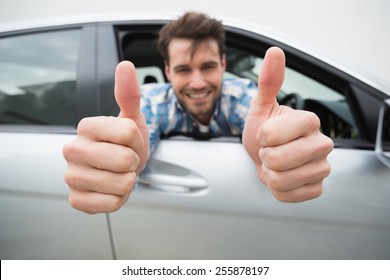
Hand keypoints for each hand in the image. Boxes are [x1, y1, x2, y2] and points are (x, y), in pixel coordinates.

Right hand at [63, 61, 148, 213]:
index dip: (138, 140)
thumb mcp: (132, 118)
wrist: (120, 170)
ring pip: (121, 184)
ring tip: (118, 174)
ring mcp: (72, 176)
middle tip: (125, 161)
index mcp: (86, 126)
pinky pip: (111, 204)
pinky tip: (111, 190)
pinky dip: (119, 199)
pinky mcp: (76, 199)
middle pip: (125, 159)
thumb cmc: (126, 144)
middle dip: (134, 162)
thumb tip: (125, 66)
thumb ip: (129, 94)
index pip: (128, 132)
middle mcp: (72, 149)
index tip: (130, 142)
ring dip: (128, 182)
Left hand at [242, 47, 333, 201]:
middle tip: (270, 152)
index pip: (270, 135)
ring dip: (270, 174)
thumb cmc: (263, 132)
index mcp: (309, 120)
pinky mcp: (318, 188)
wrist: (266, 157)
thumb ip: (268, 82)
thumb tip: (275, 51)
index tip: (266, 134)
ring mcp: (323, 168)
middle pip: (277, 160)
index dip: (260, 137)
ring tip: (276, 164)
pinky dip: (277, 190)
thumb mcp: (261, 107)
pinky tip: (284, 178)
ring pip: (280, 180)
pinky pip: (287, 196)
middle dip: (264, 157)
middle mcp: (323, 143)